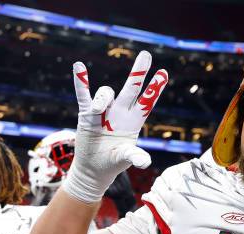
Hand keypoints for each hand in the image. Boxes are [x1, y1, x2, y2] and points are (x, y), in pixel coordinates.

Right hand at [63, 51, 168, 202]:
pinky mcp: (87, 115)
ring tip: (98, 109)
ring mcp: (104, 112)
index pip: (147, 102)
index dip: (155, 88)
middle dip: (139, 72)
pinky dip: (81, 82)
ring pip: (106, 94)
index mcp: (134, 121)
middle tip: (146, 54)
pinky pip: (84, 95)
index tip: (164, 73)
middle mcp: (121, 112)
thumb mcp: (125, 159)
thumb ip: (134, 157)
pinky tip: (79, 66)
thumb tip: (145, 162)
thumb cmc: (113, 163)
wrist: (93, 170)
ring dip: (103, 98)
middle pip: (132, 88)